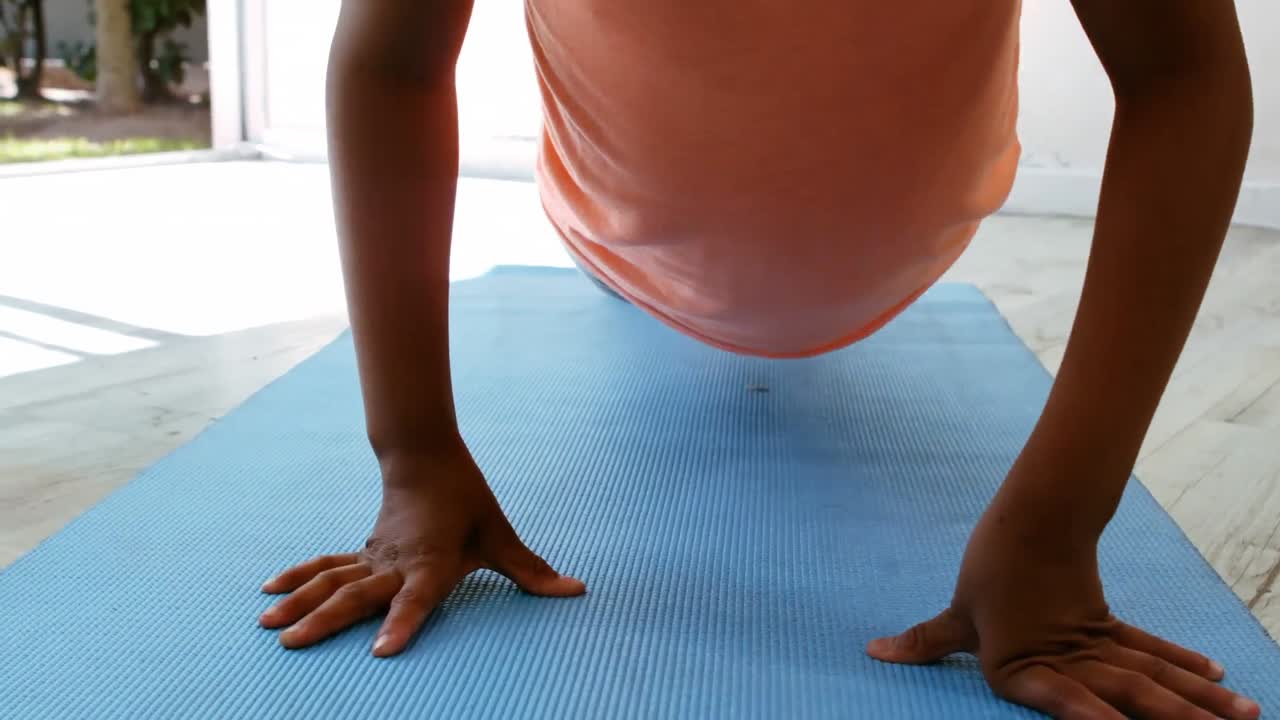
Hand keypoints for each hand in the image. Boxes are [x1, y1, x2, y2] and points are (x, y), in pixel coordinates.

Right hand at [258, 446, 584, 655]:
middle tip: (293, 643)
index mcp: (430, 562)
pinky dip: (297, 577)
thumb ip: (531, 570)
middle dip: (324, 620)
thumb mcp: (499, 534)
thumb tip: (575, 590)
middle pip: (356, 595)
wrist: (427, 455)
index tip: (380, 651)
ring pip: (330, 580)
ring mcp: (373, 557)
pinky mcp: (362, 552)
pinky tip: (268, 592)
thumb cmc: (467, 499)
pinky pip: (325, 566)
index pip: (416, 599)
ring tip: (268, 625)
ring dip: (299, 601)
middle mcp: (395, 563)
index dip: (402, 624)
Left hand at [867, 501, 1261, 719]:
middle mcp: (1068, 659)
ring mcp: (1096, 643)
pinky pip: (1152, 649)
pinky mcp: (1110, 627)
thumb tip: (873, 653)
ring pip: (1151, 674)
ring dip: (1195, 698)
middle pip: (1128, 692)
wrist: (1029, 519)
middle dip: (1174, 718)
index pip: (1061, 699)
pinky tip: (1219, 679)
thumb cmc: (989, 571)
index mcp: (1024, 666)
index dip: (1089, 717)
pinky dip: (1183, 665)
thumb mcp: (956, 615)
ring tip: (1244, 716)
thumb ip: (925, 644)